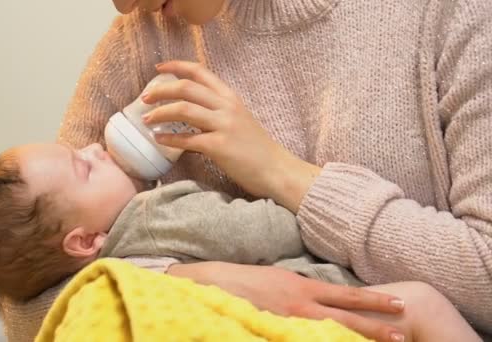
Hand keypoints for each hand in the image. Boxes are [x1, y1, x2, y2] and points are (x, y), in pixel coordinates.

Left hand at [142, 61, 319, 212]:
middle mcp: (227, 106)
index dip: (176, 66)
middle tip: (144, 98)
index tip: (158, 68)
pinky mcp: (220, 146)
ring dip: (160, 113)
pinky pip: (187, 139)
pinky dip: (169, 139)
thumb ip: (217, 110)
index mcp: (230, 97)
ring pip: (184, 109)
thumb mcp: (239, 120)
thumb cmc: (256, 149)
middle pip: (186, 88)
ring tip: (146, 119)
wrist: (277, 170)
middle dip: (161, 90)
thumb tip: (189, 110)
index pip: (200, 72)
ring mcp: (224, 125)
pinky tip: (158, 140)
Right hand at [168, 262, 404, 341]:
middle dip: (375, 328)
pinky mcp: (275, 333)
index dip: (373, 301)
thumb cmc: (246, 281)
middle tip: (403, 335)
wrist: (213, 286)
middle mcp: (300, 305)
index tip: (398, 304)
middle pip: (345, 319)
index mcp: (302, 287)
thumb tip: (323, 298)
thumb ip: (302, 289)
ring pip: (330, 335)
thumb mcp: (279, 279)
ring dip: (355, 341)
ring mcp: (288, 323)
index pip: (346, 296)